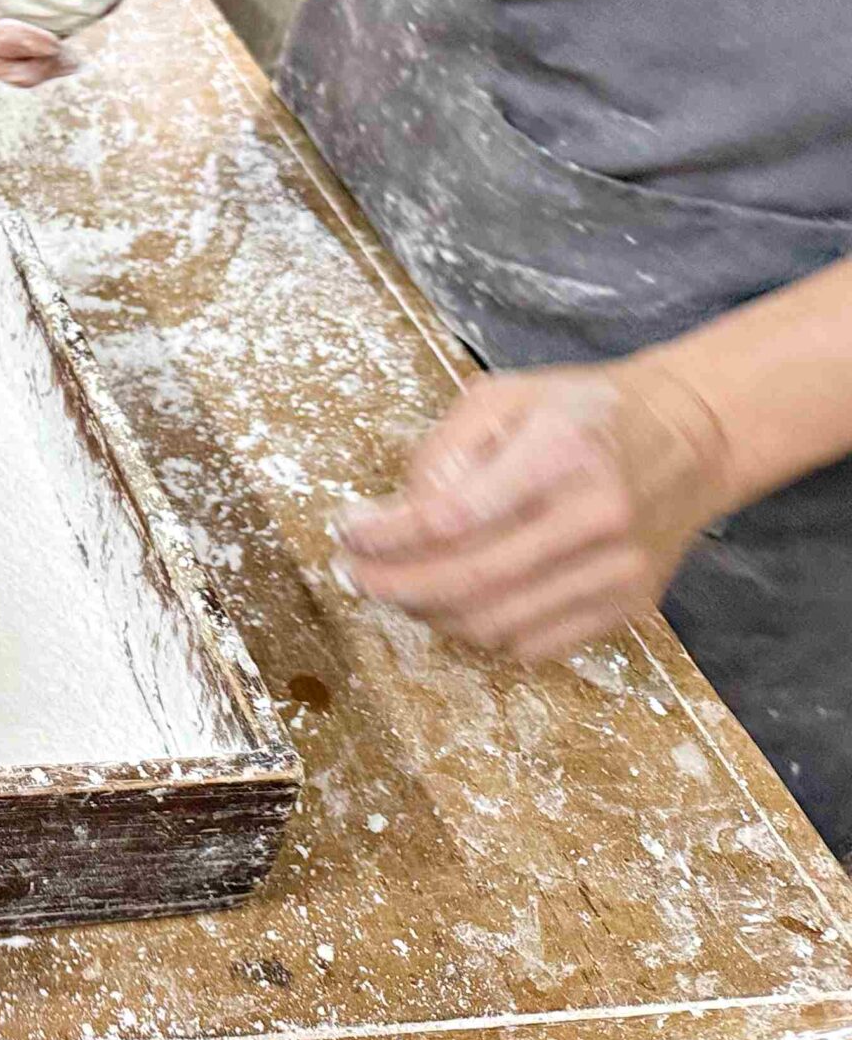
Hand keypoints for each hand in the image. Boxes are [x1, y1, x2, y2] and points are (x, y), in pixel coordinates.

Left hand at [335, 358, 735, 663]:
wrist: (693, 440)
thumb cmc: (585, 413)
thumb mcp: (509, 395)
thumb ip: (447, 446)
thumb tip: (405, 512)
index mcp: (561, 453)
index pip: (453, 516)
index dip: (386, 535)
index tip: (346, 529)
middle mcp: (595, 518)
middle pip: (467, 580)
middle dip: (391, 583)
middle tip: (351, 572)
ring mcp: (617, 571)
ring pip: (493, 623)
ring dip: (427, 612)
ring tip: (394, 586)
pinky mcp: (628, 606)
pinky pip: (532, 644)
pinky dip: (478, 631)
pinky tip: (452, 603)